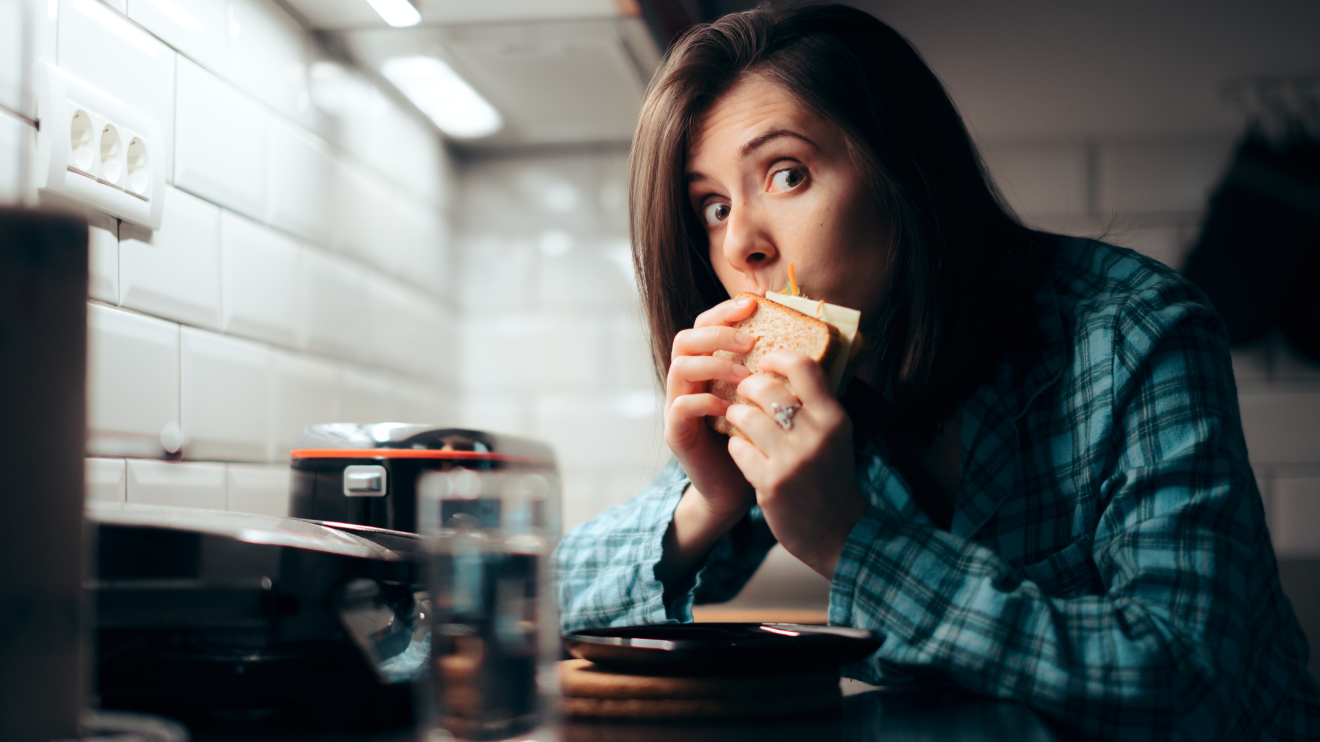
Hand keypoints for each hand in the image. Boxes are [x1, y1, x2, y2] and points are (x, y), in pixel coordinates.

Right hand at [656, 297, 758, 585]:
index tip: (752, 305)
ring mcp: (678, 405)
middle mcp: (688, 382)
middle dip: (717, 333)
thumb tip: (806, 342)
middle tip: (749, 339)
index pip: (705, 326)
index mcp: (708, 368)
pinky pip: (682, 406)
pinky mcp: (677, 432)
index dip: (724, 311)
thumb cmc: (758, 443)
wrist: (737, 490)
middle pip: (686, 339)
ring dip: (714, 364)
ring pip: (680, 367)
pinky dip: (705, 401)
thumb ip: (772, 373)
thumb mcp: (767, 401)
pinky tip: (729, 407)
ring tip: (744, 373)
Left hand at [725, 349, 867, 579]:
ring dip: (735, 415)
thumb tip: (788, 363)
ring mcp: (791, 461)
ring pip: (744, 416)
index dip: (778, 357)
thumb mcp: (836, 436)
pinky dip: (735, 446)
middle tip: (743, 390)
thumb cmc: (832, 477)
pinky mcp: (770, 484)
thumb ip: (817, 403)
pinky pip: (738, 448)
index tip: (765, 361)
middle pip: (765, 387)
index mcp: (834, 418)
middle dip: (746, 386)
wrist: (838, 533)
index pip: (804, 366)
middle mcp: (815, 435)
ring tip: (737, 418)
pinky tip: (742, 450)